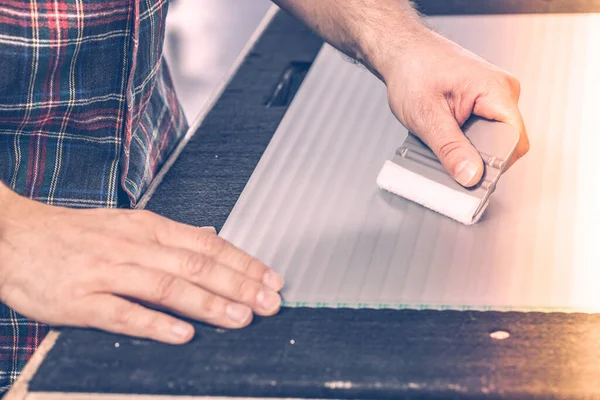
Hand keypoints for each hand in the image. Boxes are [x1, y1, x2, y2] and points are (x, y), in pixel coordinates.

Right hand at [0, 184, 282, 343]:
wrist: (16, 236)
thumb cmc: (77, 234)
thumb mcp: (129, 224)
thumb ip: (172, 235)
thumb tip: (211, 236)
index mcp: (149, 228)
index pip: (207, 244)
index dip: (243, 262)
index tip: (271, 279)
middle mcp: (134, 247)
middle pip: (195, 265)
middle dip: (237, 285)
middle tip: (269, 303)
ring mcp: (107, 272)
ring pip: (166, 287)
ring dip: (207, 304)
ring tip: (239, 318)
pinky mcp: (80, 300)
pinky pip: (122, 313)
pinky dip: (155, 324)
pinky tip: (182, 335)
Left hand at [382, 27, 529, 186]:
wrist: (402, 51)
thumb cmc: (412, 71)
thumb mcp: (427, 116)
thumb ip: (450, 148)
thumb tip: (470, 175)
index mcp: (497, 90)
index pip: (515, 141)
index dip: (495, 164)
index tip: (472, 176)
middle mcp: (503, 90)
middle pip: (506, 143)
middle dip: (478, 158)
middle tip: (448, 158)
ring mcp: (495, 95)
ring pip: (494, 139)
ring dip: (469, 148)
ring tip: (443, 139)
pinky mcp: (485, 101)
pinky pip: (484, 130)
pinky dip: (466, 139)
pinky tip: (446, 134)